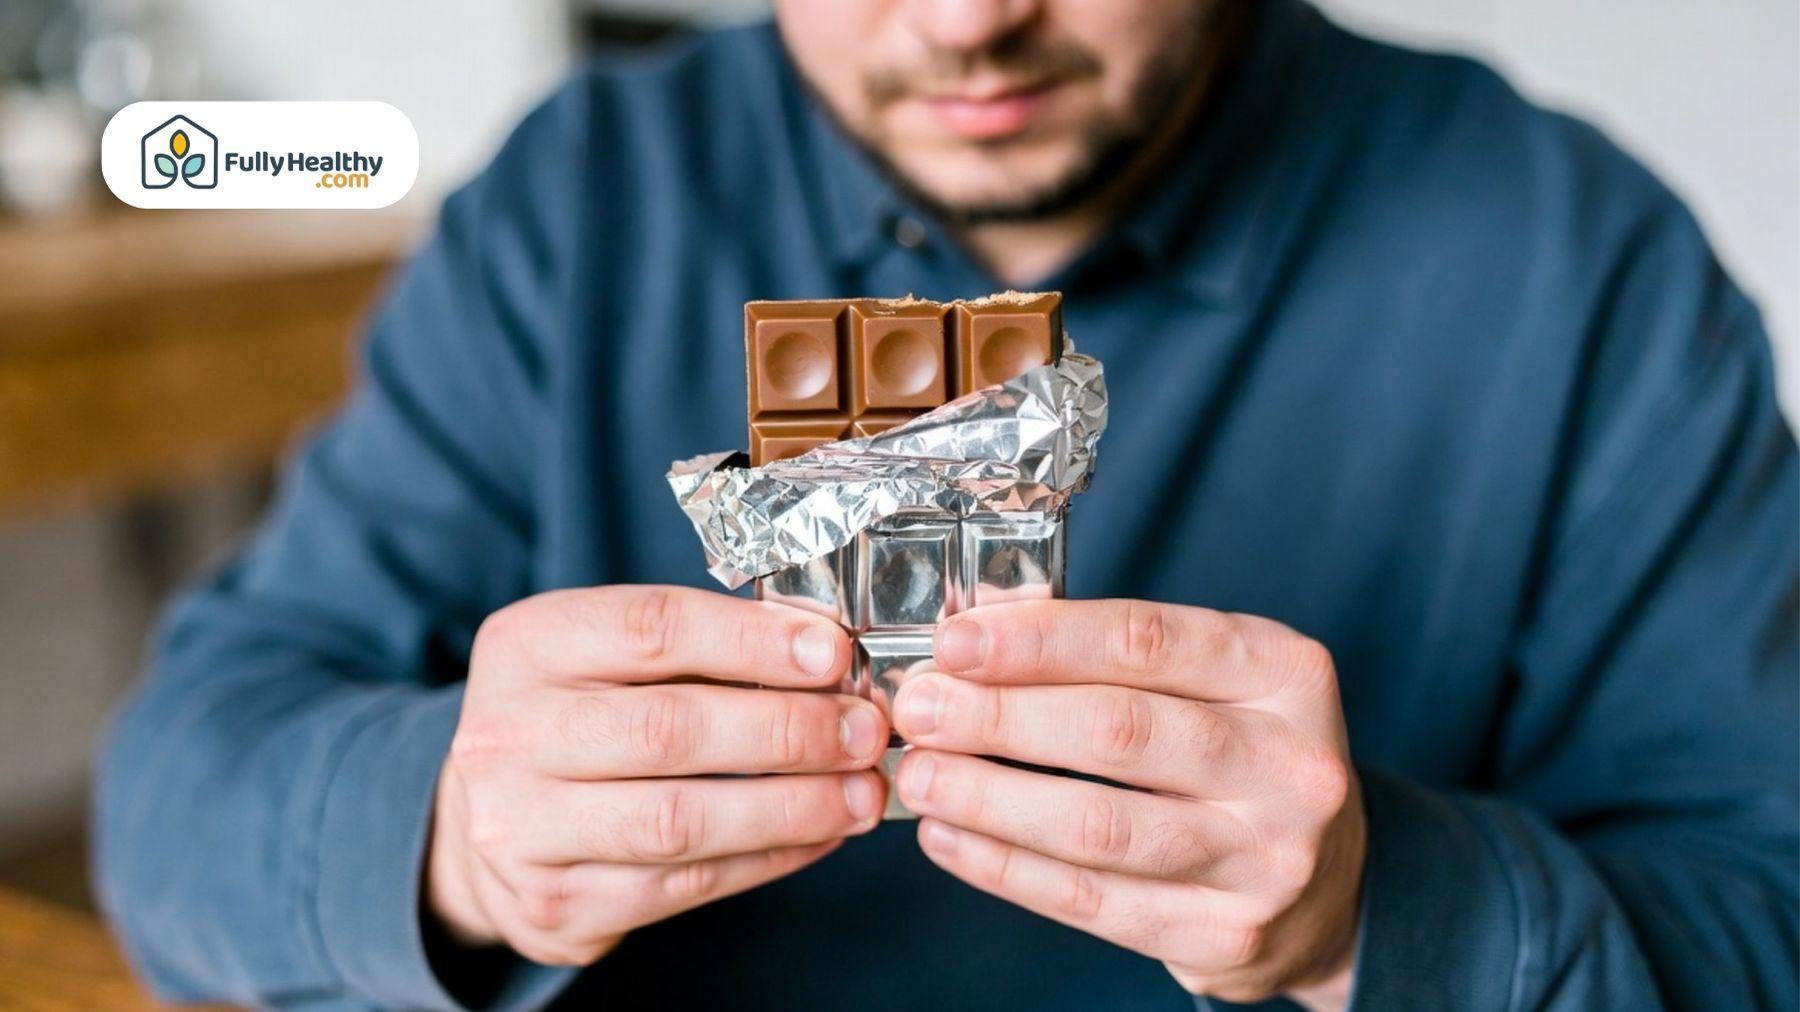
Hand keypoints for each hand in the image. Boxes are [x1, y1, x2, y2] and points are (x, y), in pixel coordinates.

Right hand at [430, 585, 889, 965]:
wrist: (487, 825)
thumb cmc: (577, 719)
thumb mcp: (605, 654)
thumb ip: (699, 646)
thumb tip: (826, 656)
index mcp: (527, 647)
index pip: (650, 629)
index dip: (751, 640)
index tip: (832, 652)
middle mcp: (508, 737)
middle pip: (669, 729)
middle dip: (787, 730)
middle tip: (864, 729)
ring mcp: (525, 830)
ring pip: (680, 819)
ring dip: (792, 806)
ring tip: (861, 791)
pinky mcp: (558, 904)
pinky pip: (686, 884)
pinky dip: (769, 857)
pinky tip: (822, 834)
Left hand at [890, 600, 1363, 1007]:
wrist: (1332, 885)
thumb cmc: (1240, 756)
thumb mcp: (1216, 682)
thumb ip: (1114, 658)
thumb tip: (973, 644)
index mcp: (1286, 672)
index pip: (1147, 640)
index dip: (1039, 640)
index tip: (955, 642)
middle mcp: (1292, 765)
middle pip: (1120, 731)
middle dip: (1001, 717)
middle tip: (920, 709)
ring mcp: (1268, 860)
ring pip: (1102, 825)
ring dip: (992, 796)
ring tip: (921, 775)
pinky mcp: (1227, 936)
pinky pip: (1093, 902)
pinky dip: (1007, 868)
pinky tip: (951, 837)